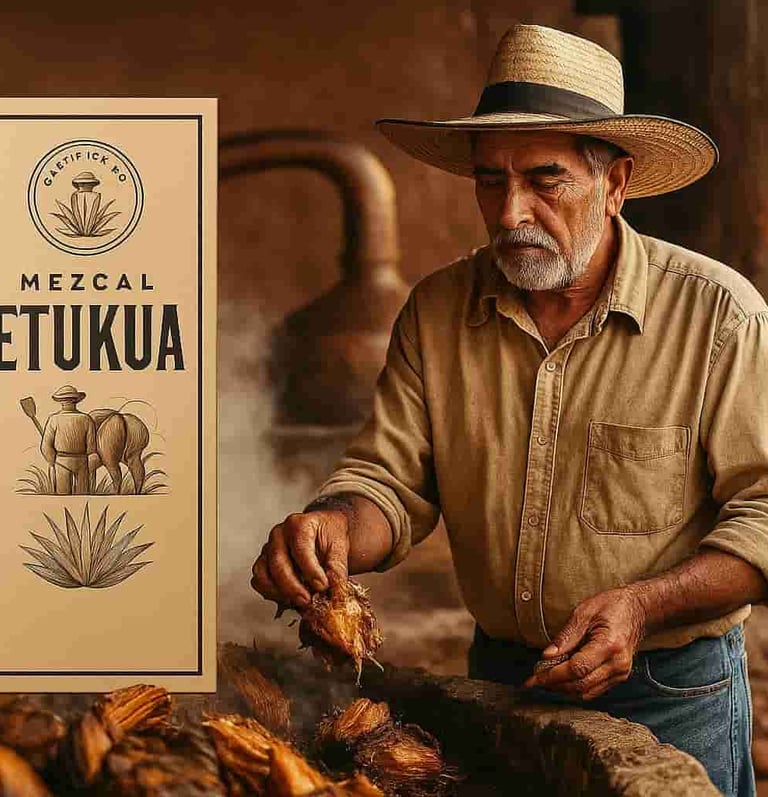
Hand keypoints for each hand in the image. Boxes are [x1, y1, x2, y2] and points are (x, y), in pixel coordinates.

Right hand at [250, 510, 349, 610]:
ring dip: (279, 592)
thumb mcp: (340, 548)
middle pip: (278, 563)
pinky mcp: (264, 563)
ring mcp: (268, 548)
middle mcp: (279, 534)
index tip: (323, 586)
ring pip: (263, 574)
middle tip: (308, 601)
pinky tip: (288, 599)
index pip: (300, 549)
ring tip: (298, 602)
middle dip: (293, 587)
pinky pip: (259, 581)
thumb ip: (336, 570)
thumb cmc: (330, 536)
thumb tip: (334, 592)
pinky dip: (271, 593)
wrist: (326, 533)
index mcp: (298, 524)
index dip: (311, 571)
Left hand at [523, 587, 646, 700]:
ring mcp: (620, 673)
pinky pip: (594, 690)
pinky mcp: (619, 677)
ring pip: (587, 692)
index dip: (554, 675)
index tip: (536, 676)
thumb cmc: (611, 606)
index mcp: (609, 645)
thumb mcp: (584, 612)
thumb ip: (566, 636)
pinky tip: (562, 679)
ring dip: (564, 689)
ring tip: (546, 679)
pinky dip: (576, 687)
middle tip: (535, 679)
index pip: (578, 668)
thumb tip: (546, 655)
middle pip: (581, 685)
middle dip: (556, 684)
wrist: (637, 610)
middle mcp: (617, 664)